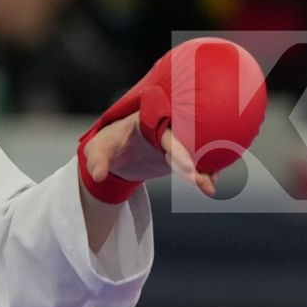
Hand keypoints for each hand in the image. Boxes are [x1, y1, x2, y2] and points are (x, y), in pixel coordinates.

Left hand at [84, 110, 216, 195]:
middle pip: (186, 140)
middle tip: (203, 180)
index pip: (166, 134)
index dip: (177, 150)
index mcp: (147, 120)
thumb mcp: (97, 151)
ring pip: (194, 151)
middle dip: (197, 160)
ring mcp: (174, 139)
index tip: (189, 168)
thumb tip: (98, 175)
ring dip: (204, 167)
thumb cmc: (106, 146)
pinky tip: (209, 184)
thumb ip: (97, 161)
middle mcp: (164, 126)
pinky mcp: (179, 152)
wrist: (115, 155)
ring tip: (210, 186)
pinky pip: (195, 160)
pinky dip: (203, 171)